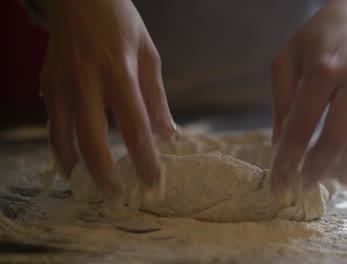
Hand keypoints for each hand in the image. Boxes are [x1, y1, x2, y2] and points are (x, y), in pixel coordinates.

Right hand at [39, 0, 176, 196]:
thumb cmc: (120, 24)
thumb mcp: (148, 54)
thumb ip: (156, 97)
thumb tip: (169, 133)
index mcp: (119, 71)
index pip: (135, 125)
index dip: (144, 158)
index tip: (153, 181)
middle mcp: (87, 80)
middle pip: (93, 138)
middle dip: (105, 173)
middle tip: (118, 196)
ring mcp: (61, 82)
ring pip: (63, 136)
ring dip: (78, 167)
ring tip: (92, 188)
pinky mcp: (47, 83)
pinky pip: (52, 124)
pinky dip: (60, 148)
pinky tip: (72, 162)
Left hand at [270, 0, 346, 193]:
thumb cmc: (315, 41)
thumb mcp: (285, 62)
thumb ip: (282, 104)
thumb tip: (279, 146)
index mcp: (324, 70)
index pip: (302, 126)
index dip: (288, 160)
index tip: (278, 185)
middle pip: (337, 140)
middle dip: (316, 171)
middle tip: (301, 186)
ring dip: (341, 168)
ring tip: (322, 177)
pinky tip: (344, 164)